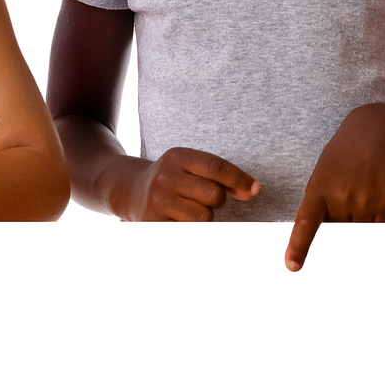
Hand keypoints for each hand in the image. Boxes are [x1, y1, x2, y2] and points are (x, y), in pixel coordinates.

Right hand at [121, 148, 258, 222]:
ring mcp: (158, 201)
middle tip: (201, 198)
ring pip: (204, 216)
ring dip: (205, 217)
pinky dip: (192, 225)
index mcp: (177, 157)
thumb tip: (252, 190)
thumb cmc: (172, 180)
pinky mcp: (154, 221)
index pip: (216, 167)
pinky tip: (179, 218)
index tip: (254, 189)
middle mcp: (165, 177)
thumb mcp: (190, 168)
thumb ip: (221, 177)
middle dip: (216, 200)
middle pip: (213, 195)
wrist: (130, 191)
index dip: (239, 179)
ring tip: (189, 209)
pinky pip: (190, 227)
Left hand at [284, 105, 384, 272]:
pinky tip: (376, 194)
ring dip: (360, 219)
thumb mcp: (323, 176)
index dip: (298, 247)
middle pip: (339, 231)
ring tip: (361, 190)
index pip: (306, 224)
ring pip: (361, 230)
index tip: (292, 266)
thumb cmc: (343, 158)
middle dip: (343, 222)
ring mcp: (365, 202)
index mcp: (318, 191)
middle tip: (350, 194)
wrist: (374, 132)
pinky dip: (377, 219)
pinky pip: (380, 227)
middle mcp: (341, 198)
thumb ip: (322, 207)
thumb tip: (331, 230)